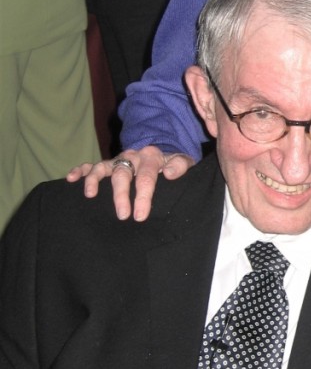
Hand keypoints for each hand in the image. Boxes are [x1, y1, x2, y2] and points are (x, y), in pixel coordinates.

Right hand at [66, 147, 194, 221]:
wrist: (161, 152)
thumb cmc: (172, 163)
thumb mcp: (182, 161)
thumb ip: (180, 166)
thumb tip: (170, 173)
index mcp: (150, 157)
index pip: (146, 178)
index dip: (143, 197)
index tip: (140, 216)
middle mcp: (131, 157)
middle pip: (122, 174)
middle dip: (120, 195)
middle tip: (122, 216)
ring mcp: (116, 160)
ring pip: (102, 167)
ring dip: (94, 180)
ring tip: (90, 195)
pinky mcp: (106, 164)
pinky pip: (89, 165)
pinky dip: (79, 171)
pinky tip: (71, 179)